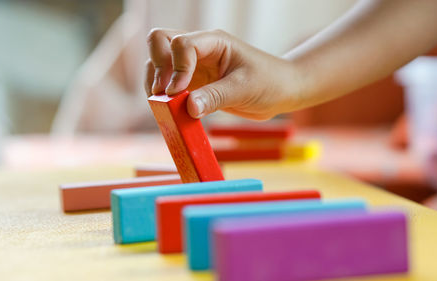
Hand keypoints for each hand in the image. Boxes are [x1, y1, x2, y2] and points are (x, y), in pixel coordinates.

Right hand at [145, 28, 303, 119]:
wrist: (281, 91)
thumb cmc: (270, 82)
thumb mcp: (244, 89)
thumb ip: (216, 97)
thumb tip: (188, 108)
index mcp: (213, 42)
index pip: (181, 44)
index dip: (175, 68)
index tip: (178, 93)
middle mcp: (199, 50)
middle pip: (160, 41)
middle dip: (157, 67)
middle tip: (164, 94)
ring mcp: (193, 66)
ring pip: (158, 62)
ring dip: (155, 82)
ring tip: (164, 105)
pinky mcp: (193, 83)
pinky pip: (168, 85)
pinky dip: (163, 96)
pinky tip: (171, 111)